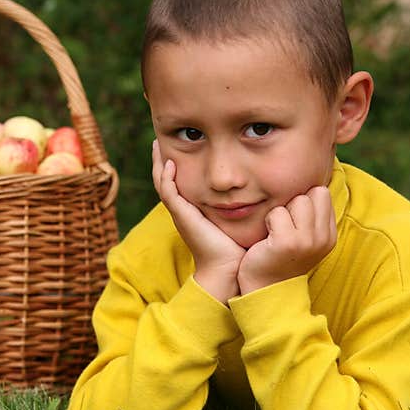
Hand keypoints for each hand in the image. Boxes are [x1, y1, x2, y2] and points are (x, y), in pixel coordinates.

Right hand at [152, 140, 244, 302]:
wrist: (228, 269)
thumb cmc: (236, 247)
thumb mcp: (235, 220)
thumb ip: (238, 205)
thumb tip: (254, 189)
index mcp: (192, 210)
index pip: (177, 183)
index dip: (173, 166)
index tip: (175, 147)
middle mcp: (182, 210)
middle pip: (164, 180)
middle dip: (159, 160)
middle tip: (156, 140)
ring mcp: (180, 213)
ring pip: (162, 184)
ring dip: (158, 163)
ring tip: (155, 144)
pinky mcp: (183, 217)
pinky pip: (170, 193)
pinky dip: (167, 178)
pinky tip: (169, 163)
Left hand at [237, 186, 336, 294]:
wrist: (265, 291)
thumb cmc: (279, 257)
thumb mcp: (304, 236)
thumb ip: (311, 213)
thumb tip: (311, 176)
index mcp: (329, 234)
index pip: (321, 192)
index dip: (303, 200)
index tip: (292, 222)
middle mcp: (323, 238)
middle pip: (311, 193)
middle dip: (293, 204)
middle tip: (282, 229)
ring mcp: (307, 241)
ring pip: (296, 200)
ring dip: (280, 212)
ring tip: (275, 233)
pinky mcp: (288, 242)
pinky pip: (277, 212)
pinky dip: (268, 221)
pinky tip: (267, 239)